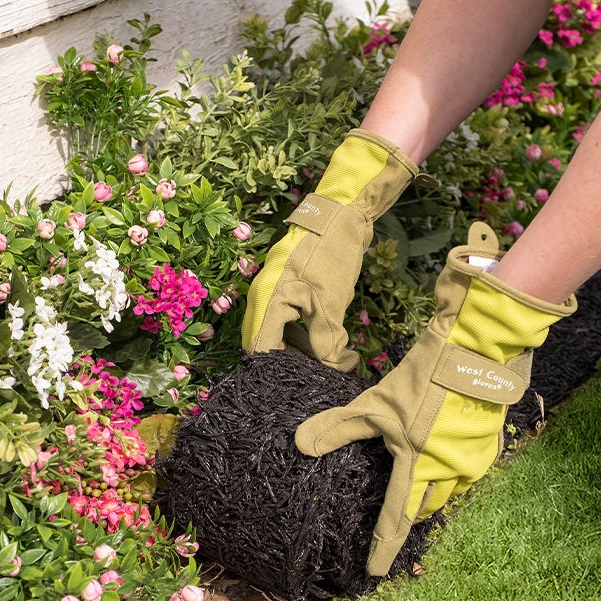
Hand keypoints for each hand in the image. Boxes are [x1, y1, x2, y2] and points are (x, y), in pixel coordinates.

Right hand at [241, 129, 417, 371]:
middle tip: (321, 376)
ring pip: (279, 335)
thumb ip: (326, 342)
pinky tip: (329, 344)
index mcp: (266, 303)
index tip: (302, 385)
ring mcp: (273, 294)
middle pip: (266, 345)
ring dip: (302, 350)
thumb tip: (332, 371)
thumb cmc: (331, 257)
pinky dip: (305, 335)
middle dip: (292, 363)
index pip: (260, 351)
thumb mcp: (330, 305)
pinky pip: (288, 321)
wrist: (340, 215)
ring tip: (332, 361)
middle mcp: (262, 300)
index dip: (279, 371)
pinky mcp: (288, 290)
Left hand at [295, 222, 576, 574]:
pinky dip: (452, 471)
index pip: (396, 519)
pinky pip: (468, 469)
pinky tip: (445, 456)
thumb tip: (300, 443)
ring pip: (451, 490)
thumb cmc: (425, 380)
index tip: (375, 572)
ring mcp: (475, 459)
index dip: (384, 547)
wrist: (480, 354)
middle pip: (426, 506)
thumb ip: (339, 427)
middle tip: (397, 517)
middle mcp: (450, 472)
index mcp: (418, 467)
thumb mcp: (375, 403)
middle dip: (411, 515)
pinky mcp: (491, 441)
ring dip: (434, 493)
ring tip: (419, 489)